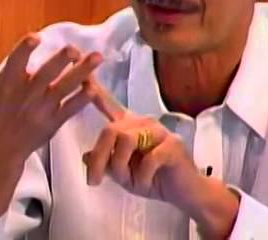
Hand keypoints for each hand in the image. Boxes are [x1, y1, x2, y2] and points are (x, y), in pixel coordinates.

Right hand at [0, 28, 101, 219]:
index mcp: (6, 83)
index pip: (15, 63)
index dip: (24, 49)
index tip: (36, 37)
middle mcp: (25, 95)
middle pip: (45, 76)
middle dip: (59, 62)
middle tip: (73, 49)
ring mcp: (41, 109)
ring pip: (64, 89)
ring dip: (82, 74)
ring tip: (97, 58)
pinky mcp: (53, 122)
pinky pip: (70, 110)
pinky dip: (82, 100)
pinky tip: (95, 87)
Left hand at [83, 83, 239, 237]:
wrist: (184, 192)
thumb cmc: (152, 179)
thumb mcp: (122, 174)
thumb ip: (105, 163)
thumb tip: (85, 155)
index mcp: (128, 127)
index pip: (109, 105)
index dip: (95, 90)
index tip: (83, 75)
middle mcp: (142, 123)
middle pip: (110, 130)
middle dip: (99, 157)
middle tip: (94, 181)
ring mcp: (159, 131)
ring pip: (126, 141)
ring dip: (121, 167)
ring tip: (130, 182)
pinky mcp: (173, 144)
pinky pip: (148, 159)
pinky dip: (142, 177)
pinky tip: (147, 183)